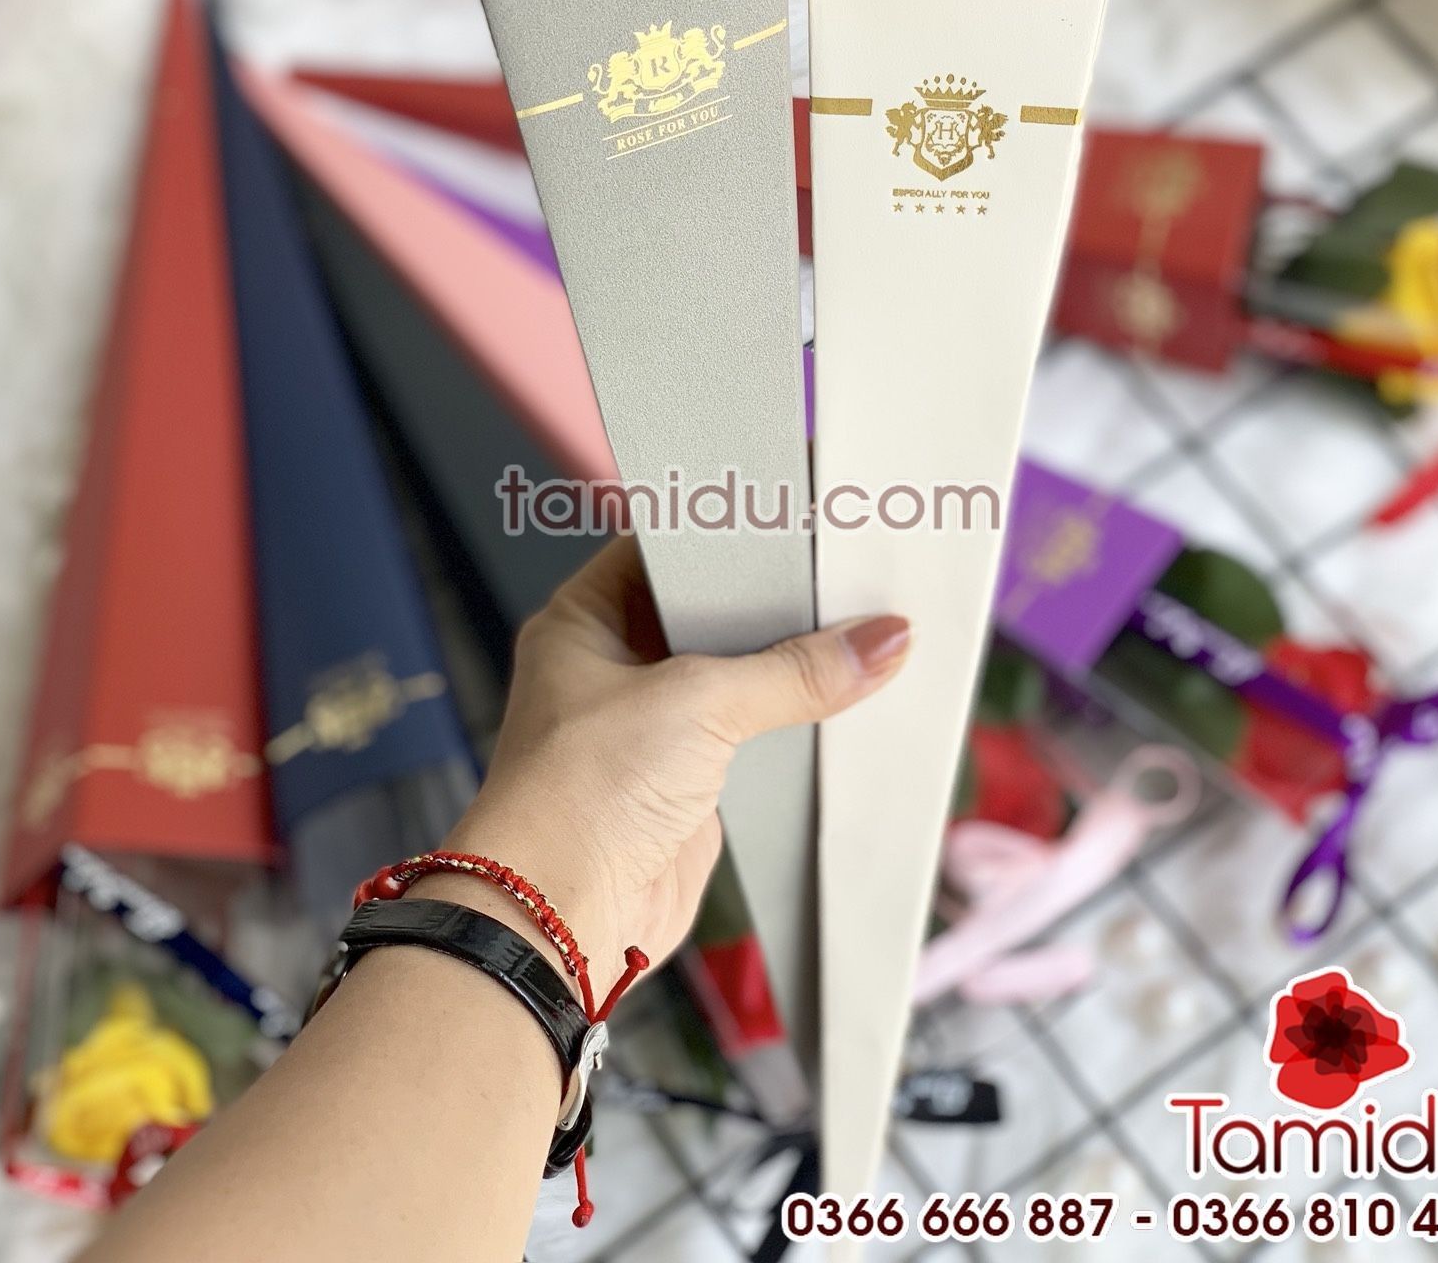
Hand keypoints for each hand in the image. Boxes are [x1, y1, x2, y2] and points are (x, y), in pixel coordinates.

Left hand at [429, 536, 909, 984]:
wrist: (558, 920)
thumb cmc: (580, 795)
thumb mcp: (696, 704)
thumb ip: (794, 671)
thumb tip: (879, 639)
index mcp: (586, 619)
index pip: (666, 549)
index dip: (729, 534)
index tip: (799, 516)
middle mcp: (613, 665)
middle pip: (708, 612)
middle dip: (772, 600)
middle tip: (844, 566)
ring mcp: (649, 725)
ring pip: (734, 674)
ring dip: (787, 664)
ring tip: (859, 625)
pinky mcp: (685, 779)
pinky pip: (750, 733)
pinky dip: (792, 720)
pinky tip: (843, 698)